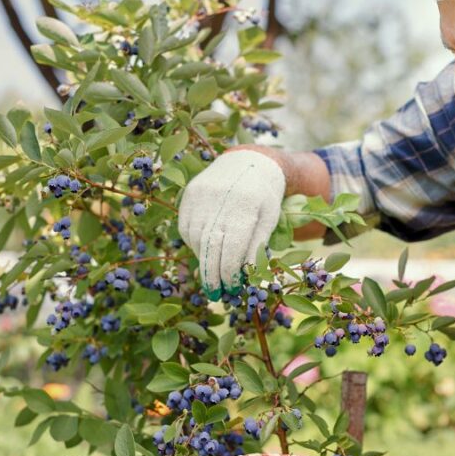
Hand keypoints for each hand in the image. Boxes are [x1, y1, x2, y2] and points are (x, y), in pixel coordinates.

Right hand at [178, 149, 285, 299]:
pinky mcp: (189, 194)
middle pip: (210, 247)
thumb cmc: (264, 196)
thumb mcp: (268, 220)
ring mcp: (201, 195)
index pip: (232, 249)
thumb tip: (245, 276)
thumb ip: (256, 246)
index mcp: (245, 205)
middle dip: (212, 275)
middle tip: (216, 294)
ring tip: (213, 272)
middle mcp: (219, 199)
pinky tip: (205, 250)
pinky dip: (194, 244)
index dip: (229, 273)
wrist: (248, 161)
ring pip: (195, 239)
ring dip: (203, 260)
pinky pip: (186, 227)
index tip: (231, 289)